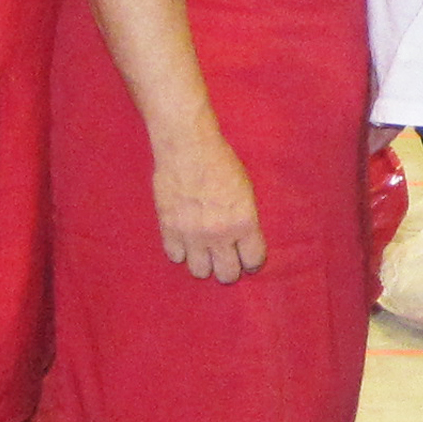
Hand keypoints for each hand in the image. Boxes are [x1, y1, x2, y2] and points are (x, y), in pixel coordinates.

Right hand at [153, 128, 266, 282]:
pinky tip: (185, 241)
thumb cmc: (220, 162)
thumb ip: (245, 219)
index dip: (252, 263)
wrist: (187, 147)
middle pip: (227, 274)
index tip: (248, 260)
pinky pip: (176, 257)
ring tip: (204, 252)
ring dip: (204, 263)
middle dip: (229, 269)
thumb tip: (243, 239)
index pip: (253, 261)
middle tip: (226, 258)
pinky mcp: (169, 229)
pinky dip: (181, 251)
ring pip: (200, 272)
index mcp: (244, 223)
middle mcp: (219, 234)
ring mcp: (192, 234)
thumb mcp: (245, 190)